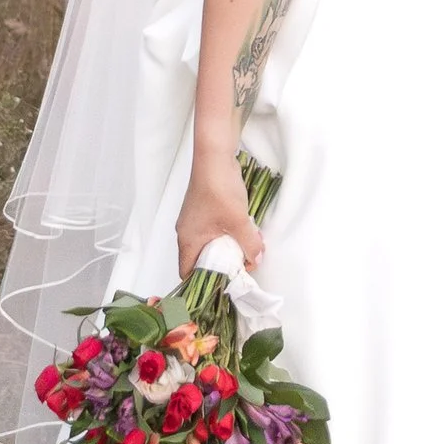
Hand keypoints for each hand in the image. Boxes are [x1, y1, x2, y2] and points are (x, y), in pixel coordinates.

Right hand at [177, 148, 261, 277]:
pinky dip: (227, 234)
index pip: (188, 272)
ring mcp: (194, 219)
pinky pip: (213, 230)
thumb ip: (249, 245)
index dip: (203, 283)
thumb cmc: (219, 189)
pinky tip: (244, 231)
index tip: (222, 286)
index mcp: (188, 240)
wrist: (215, 157)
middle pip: (200, 259)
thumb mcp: (238, 222)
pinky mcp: (203, 209)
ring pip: (208, 243)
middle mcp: (186, 231)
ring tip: (246, 250)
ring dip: (227, 248)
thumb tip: (256, 260)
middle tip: (240, 269)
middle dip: (221, 265)